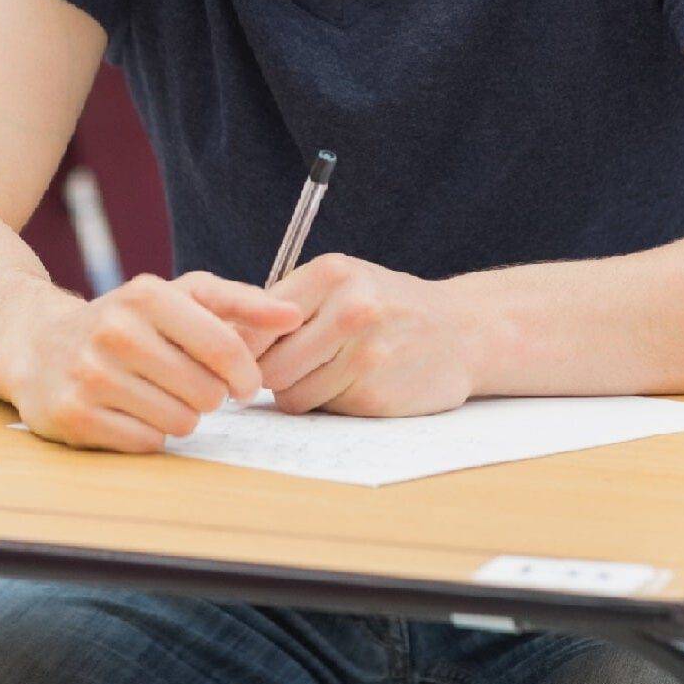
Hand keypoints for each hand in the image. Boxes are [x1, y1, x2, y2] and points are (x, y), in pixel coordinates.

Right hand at [7, 271, 301, 452]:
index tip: (246, 385)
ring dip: (180, 417)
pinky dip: (149, 435)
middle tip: (189, 386)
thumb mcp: (182, 296)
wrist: (39, 345)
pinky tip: (132, 412)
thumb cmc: (129, 320)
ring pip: (179, 423)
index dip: (247, 376)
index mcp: (147, 295)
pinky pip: (146, 444)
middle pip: (205, 393)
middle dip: (208, 396)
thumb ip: (241, 303)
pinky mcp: (74, 416)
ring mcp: (90, 374)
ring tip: (159, 396)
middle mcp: (115, 330)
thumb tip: (295, 314)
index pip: (226, 348)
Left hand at [252, 253, 475, 417]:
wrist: (461, 331)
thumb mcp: (343, 282)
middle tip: (285, 368)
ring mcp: (364, 354)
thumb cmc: (388, 306)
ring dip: (297, 391)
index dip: (243, 345)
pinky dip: (326, 404)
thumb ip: (289, 303)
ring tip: (325, 372)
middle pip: (267, 364)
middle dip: (268, 374)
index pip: (256, 321)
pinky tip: (351, 384)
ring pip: (290, 394)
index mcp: (332, 273)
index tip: (243, 355)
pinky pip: (321, 410)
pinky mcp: (374, 395)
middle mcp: (350, 309)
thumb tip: (223, 337)